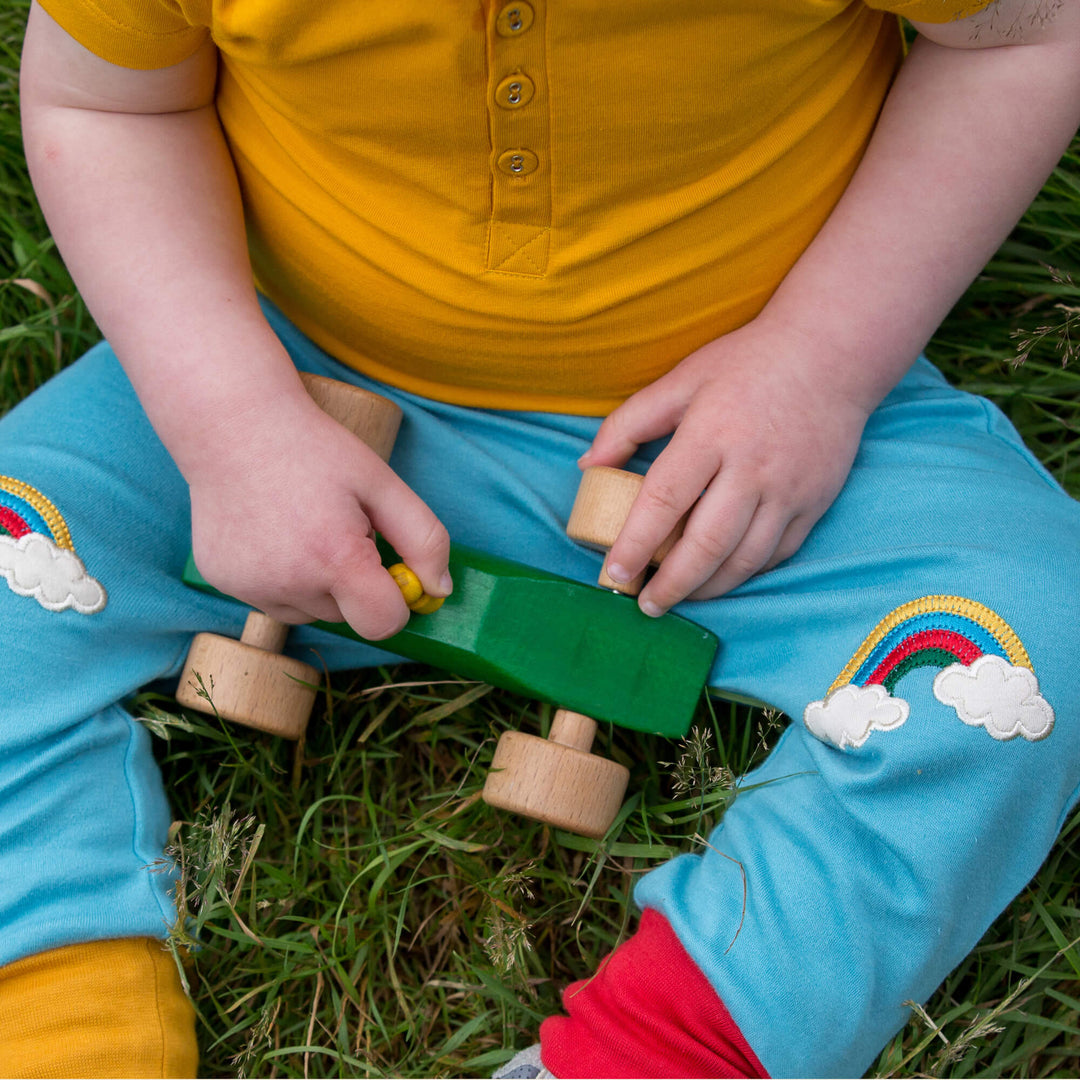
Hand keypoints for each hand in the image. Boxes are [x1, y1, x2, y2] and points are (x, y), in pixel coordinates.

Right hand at [187, 382, 449, 639]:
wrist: (231, 422)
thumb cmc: (313, 448)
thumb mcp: (382, 483)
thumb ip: (423, 540)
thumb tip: (439, 589)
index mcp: (334, 558)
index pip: (383, 623)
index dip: (395, 600)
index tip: (387, 566)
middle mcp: (288, 582)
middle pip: (346, 617)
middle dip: (352, 583)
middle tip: (336, 527)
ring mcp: (249, 586)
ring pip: (308, 611)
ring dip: (316, 584)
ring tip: (301, 527)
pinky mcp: (221, 582)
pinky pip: (270, 598)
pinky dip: (280, 577)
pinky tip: (271, 532)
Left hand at [582, 320, 871, 614]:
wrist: (831, 354)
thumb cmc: (747, 364)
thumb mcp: (681, 379)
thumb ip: (629, 423)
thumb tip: (587, 466)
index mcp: (711, 434)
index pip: (664, 501)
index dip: (635, 543)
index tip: (613, 572)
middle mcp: (751, 467)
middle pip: (706, 543)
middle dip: (671, 583)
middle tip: (645, 604)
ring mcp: (788, 489)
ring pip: (744, 558)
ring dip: (708, 587)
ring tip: (679, 598)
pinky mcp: (815, 501)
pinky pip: (777, 553)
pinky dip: (746, 573)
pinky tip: (722, 578)